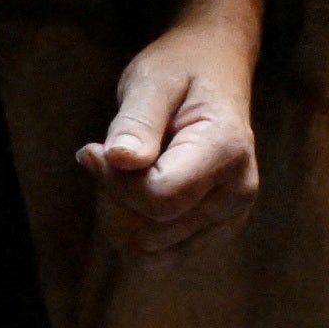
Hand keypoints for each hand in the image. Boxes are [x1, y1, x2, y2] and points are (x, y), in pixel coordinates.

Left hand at [83, 0, 269, 259]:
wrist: (215, 70)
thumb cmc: (181, 69)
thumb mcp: (152, 80)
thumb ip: (137, 121)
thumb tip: (120, 160)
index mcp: (227, 151)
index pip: (158, 198)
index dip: (113, 182)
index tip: (92, 150)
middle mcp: (236, 195)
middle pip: (151, 233)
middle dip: (112, 200)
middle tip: (107, 156)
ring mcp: (229, 220)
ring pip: (151, 255)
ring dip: (120, 220)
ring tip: (122, 175)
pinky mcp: (213, 233)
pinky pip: (159, 258)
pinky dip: (133, 233)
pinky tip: (131, 195)